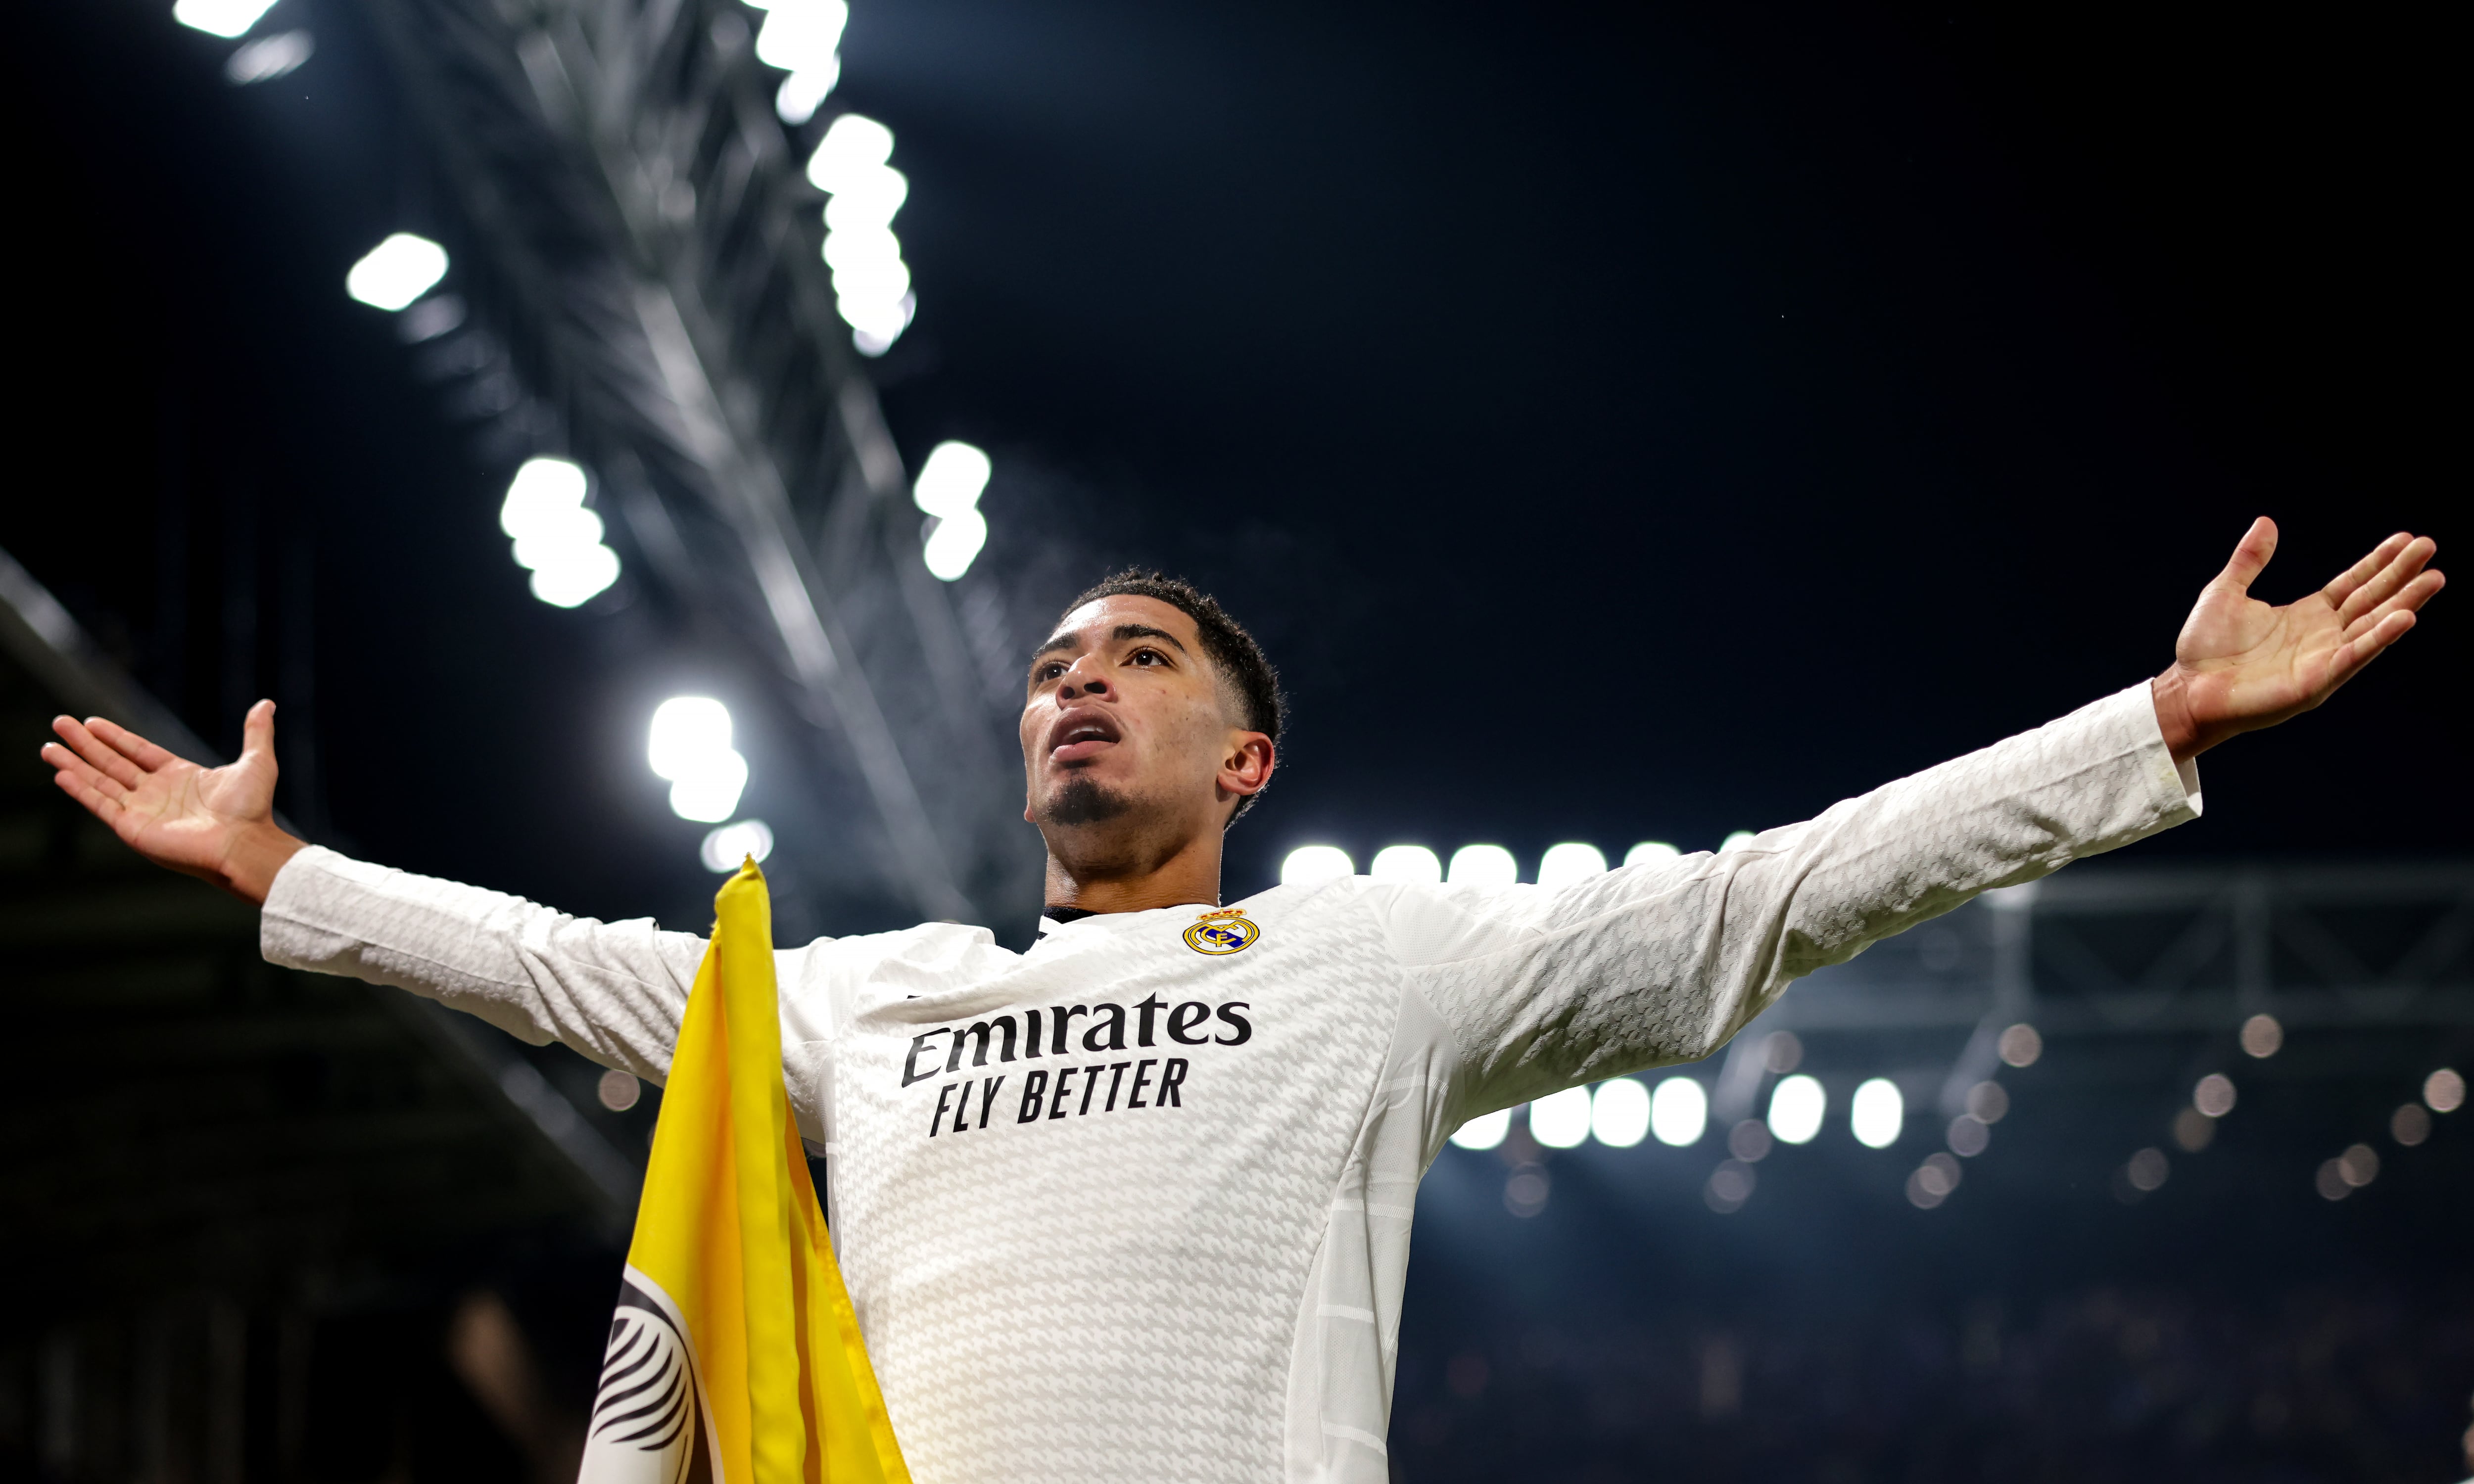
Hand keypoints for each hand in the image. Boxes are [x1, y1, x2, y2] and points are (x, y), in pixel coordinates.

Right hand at [41, 700, 305, 903]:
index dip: (114, 736)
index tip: (91, 722)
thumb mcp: (257, 761)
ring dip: (74, 764)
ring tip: (48, 747)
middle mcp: (157, 792)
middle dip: (85, 744)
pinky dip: (80, 789)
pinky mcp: (133, 828)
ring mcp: (143, 810)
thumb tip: (266, 703)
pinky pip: (100, 804)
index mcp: (180, 776)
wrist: (245, 843)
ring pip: (100, 781)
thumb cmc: (252, 809)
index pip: (138, 751)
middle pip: (112, 763)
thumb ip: (256, 732)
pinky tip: (61, 774)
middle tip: (59, 724)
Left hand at [2152, 519, 2442, 760]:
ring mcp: (2323, 659)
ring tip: (2433, 579)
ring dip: (2404, 603)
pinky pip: (2353, 657)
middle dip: (2402, 575)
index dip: (2379, 562)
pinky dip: (2378, 639)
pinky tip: (2404, 618)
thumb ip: (2250, 560)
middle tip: (2430, 548)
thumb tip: (2266, 522)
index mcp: (2307, 614)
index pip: (2353, 583)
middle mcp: (2322, 635)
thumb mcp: (2226, 592)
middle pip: (2372, 600)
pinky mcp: (2316, 682)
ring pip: (2373, 626)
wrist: (2187, 690)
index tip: (2406, 540)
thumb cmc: (2205, 649)